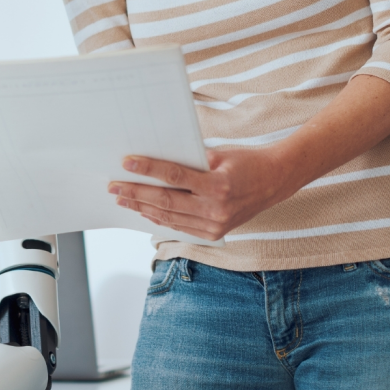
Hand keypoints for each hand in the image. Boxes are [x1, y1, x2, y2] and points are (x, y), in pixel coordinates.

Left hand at [108, 146, 294, 240]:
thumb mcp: (218, 155)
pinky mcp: (214, 233)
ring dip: (142, 207)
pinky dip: (160, 218)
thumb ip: (189, 162)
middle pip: (166, 201)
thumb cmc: (246, 162)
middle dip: (136, 193)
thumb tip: (156, 163)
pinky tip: (144, 210)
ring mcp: (215, 225)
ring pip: (170, 217)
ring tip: (122, 198)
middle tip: (114, 186)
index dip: (148, 170)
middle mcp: (216, 209)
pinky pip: (180, 226)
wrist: (275, 182)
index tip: (126, 163)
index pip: (174, 176)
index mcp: (218, 185)